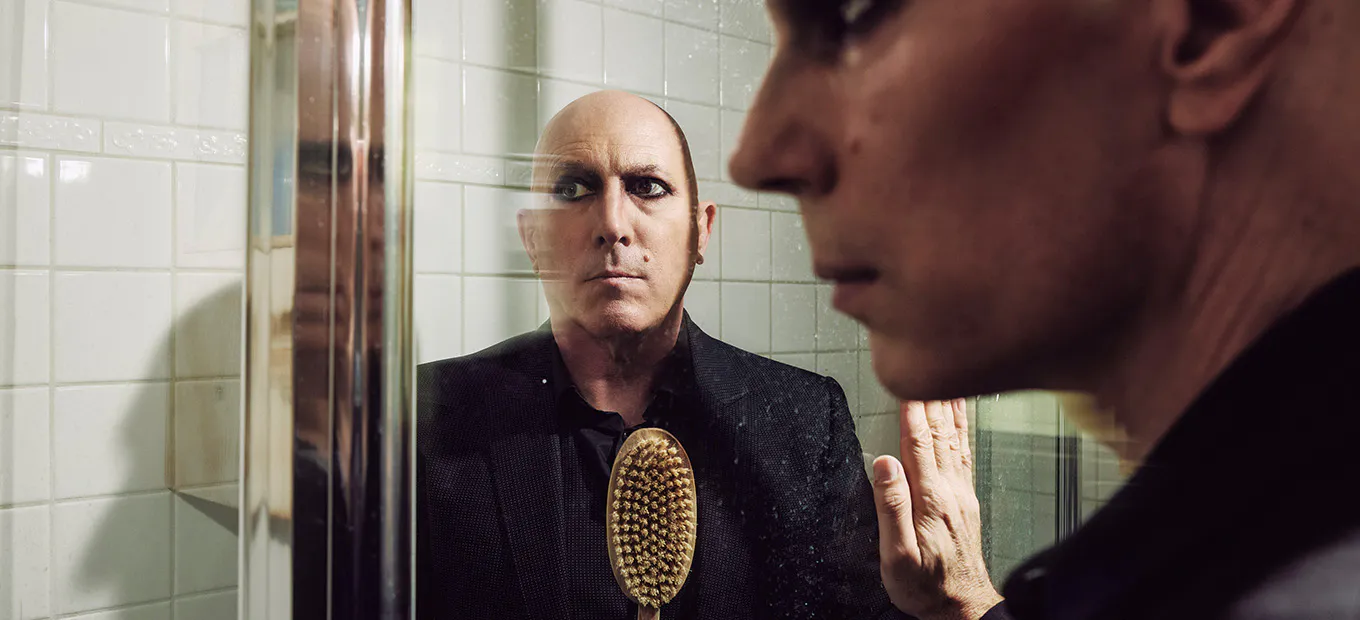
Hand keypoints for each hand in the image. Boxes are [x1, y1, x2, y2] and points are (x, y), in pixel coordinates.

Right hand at [872, 400, 1002, 619]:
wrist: (963, 606)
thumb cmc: (925, 586)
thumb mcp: (897, 556)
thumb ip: (891, 507)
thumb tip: (883, 464)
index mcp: (930, 500)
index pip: (918, 444)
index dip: (911, 412)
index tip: (906, 383)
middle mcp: (950, 491)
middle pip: (939, 434)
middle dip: (932, 399)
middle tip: (929, 367)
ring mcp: (961, 493)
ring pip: (955, 439)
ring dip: (950, 408)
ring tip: (948, 380)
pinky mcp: (966, 499)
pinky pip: (964, 453)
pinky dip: (961, 429)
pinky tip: (958, 418)